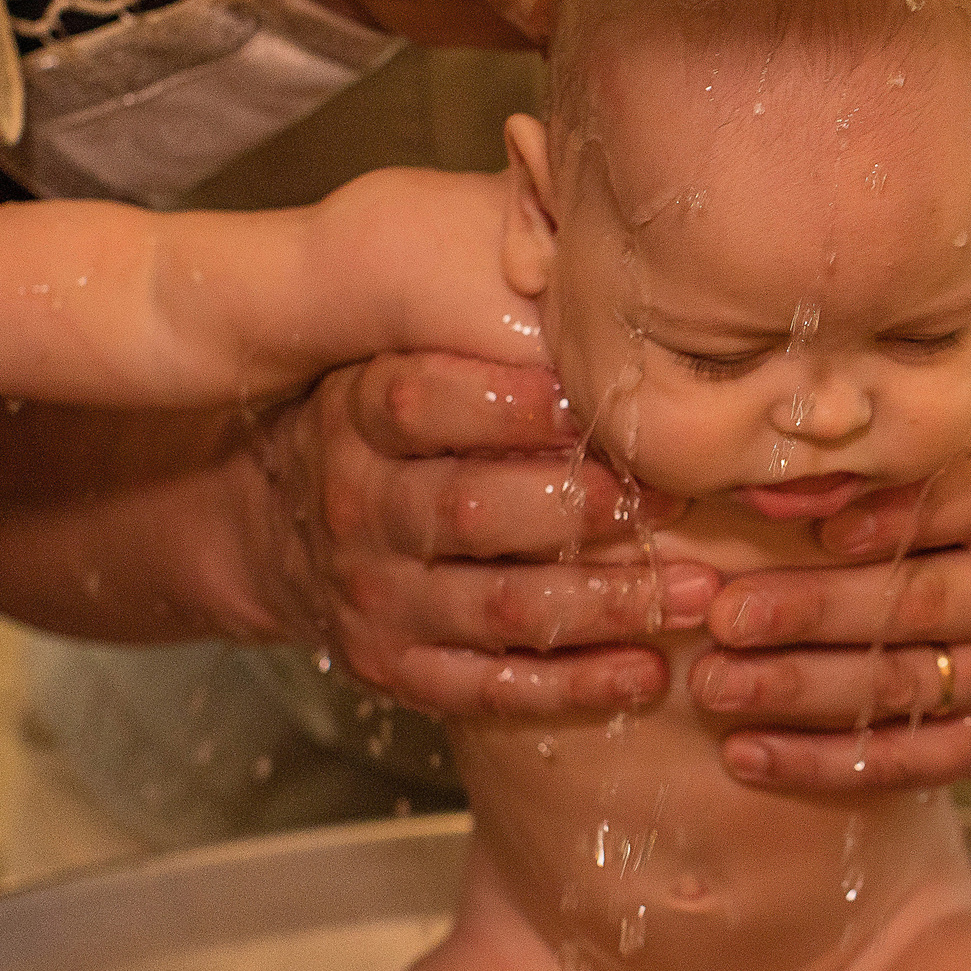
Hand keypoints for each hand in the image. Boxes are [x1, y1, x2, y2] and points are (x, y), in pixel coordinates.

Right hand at [239, 352, 715, 716]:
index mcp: (356, 420)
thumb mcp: (397, 363)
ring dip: (606, 602)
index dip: (513, 403)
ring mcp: (375, 598)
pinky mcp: (395, 670)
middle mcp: (357, 510)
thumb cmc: (388, 434)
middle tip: (672, 502)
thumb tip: (593, 281)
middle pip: (471, 511)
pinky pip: (491, 689)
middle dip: (582, 509)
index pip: (420, 402)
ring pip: (499, 608)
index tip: (599, 402)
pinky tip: (649, 672)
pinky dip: (576, 686)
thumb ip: (477, 334)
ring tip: (695, 591)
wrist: (275, 535)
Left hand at [690, 450, 970, 794]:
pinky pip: (911, 761)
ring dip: (801, 689)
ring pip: (907, 687)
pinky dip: (824, 763)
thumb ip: (905, 458)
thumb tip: (780, 485)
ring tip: (715, 684)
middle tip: (724, 616)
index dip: (898, 514)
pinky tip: (748, 753)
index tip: (821, 526)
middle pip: (923, 603)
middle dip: (814, 611)